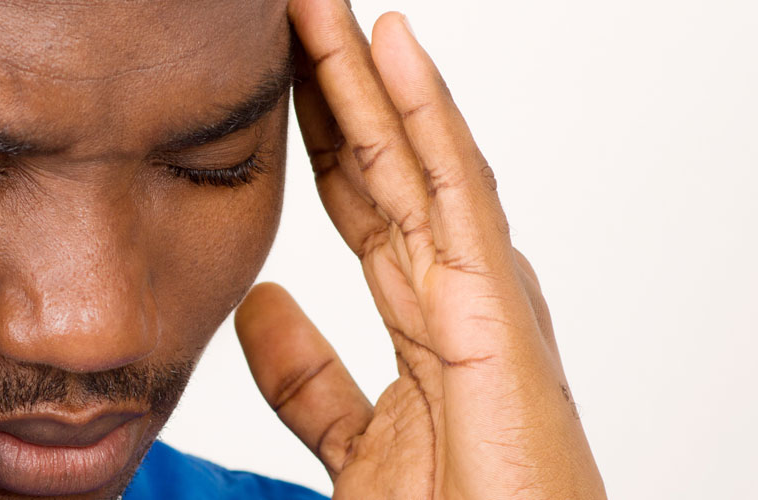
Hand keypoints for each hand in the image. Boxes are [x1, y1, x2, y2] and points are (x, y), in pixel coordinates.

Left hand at [235, 1, 604, 497]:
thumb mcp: (353, 442)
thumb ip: (310, 381)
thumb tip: (258, 308)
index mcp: (429, 326)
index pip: (360, 207)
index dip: (319, 139)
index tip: (276, 81)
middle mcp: (463, 298)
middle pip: (385, 169)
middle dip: (337, 89)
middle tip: (296, 14)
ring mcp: (485, 298)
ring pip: (415, 160)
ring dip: (370, 76)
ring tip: (326, 7)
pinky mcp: (499, 311)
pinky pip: (455, 193)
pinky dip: (427, 113)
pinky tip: (394, 47)